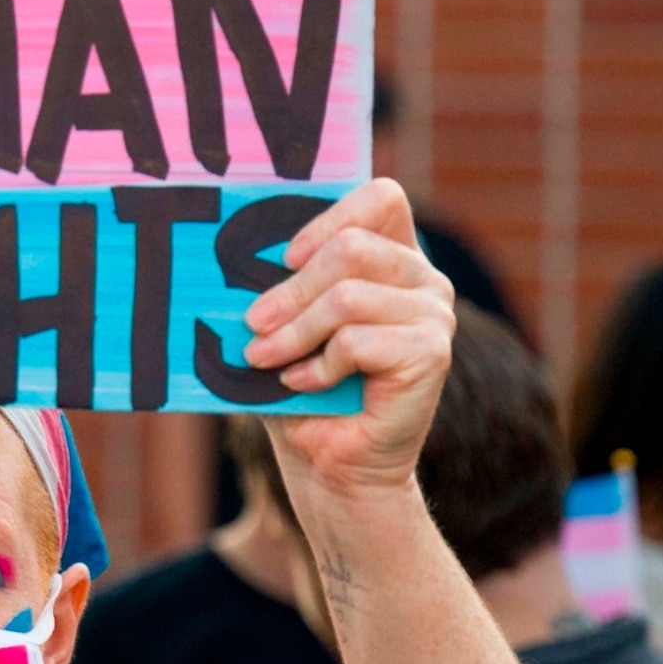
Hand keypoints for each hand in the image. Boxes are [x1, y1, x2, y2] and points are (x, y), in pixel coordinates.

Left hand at [239, 180, 456, 505]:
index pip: (381, 197)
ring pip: (347, 295)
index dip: (330, 218)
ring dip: (295, 332)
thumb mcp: (285, 325)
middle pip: (350, 247)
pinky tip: (304, 384)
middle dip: (290, 290)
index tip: (286, 256)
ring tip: (264, 358)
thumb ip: (277, 285)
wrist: (333, 466)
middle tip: (253, 324)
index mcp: (394, 258)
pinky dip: (318, 365)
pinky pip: (357, 340)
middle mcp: (424, 279)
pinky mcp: (432, 353)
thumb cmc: (303, 390)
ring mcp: (434, 314)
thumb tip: (228, 252)